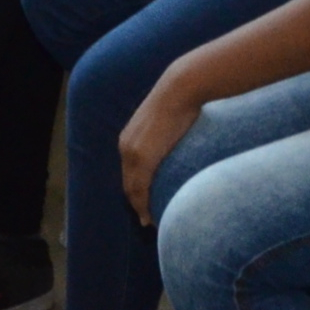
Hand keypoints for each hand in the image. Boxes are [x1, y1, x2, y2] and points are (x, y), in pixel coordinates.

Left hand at [120, 80, 202, 220]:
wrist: (181, 88)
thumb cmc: (182, 98)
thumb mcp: (168, 117)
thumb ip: (168, 133)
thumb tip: (183, 138)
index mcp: (129, 138)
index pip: (129, 170)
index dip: (136, 187)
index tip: (145, 201)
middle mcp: (126, 147)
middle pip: (128, 183)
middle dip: (136, 202)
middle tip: (147, 218)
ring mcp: (132, 153)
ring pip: (132, 190)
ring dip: (140, 208)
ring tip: (150, 221)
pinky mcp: (142, 159)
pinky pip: (140, 190)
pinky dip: (144, 205)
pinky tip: (152, 215)